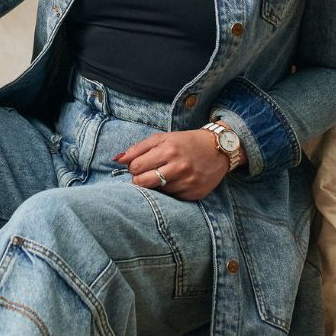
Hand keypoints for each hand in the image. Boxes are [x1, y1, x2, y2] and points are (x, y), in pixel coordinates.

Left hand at [114, 129, 239, 201]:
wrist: (218, 149)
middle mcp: (178, 167)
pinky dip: (170, 191)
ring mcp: (187, 182)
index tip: (138, 165)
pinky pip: (171, 198)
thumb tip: (117, 160)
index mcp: (169, 150)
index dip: (133, 167)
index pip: (136, 167)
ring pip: (157, 192)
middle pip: (143, 182)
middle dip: (139, 179)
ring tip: (165, 175)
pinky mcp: (194, 194)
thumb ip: (138, 148)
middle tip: (146, 174)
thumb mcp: (163, 138)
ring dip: (156, 185)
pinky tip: (177, 181)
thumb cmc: (186, 142)